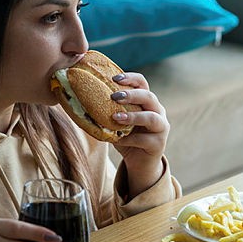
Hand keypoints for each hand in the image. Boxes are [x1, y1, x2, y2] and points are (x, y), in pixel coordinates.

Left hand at [110, 72, 169, 197]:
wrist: (140, 163)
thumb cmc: (127, 138)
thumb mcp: (117, 122)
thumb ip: (107, 111)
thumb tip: (81, 100)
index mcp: (147, 102)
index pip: (142, 83)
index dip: (130, 78)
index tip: (114, 78)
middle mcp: (158, 111)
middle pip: (149, 97)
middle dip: (131, 95)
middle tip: (114, 96)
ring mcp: (161, 128)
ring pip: (151, 118)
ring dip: (133, 116)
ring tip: (116, 118)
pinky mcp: (158, 144)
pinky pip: (144, 140)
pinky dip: (130, 139)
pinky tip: (118, 139)